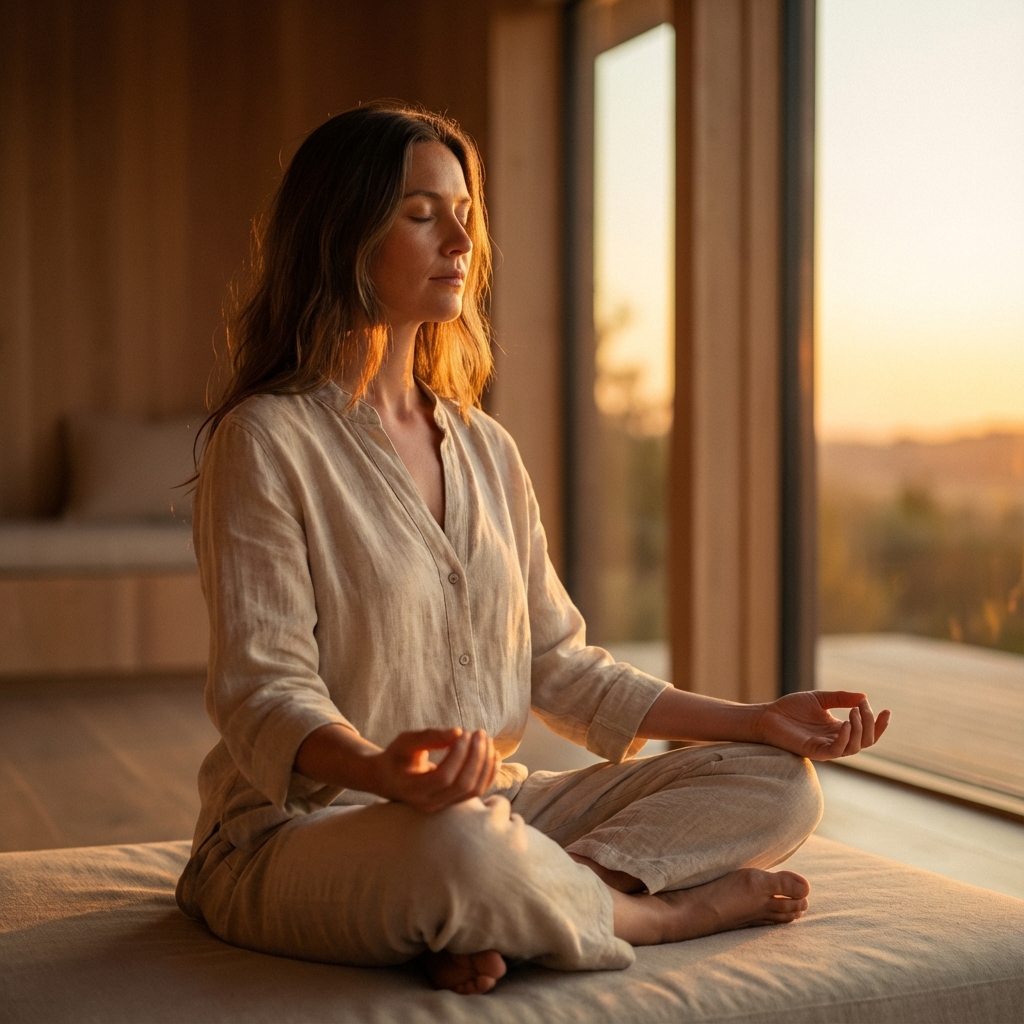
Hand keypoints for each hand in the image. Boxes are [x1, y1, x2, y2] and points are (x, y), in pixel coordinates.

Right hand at [367, 727, 498, 812]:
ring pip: (473, 790)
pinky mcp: (453, 803)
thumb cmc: (397, 756)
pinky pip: (477, 792)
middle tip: (479, 732)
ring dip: (485, 764)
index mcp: (412, 789)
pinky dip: (489, 773)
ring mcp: (442, 807)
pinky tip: (494, 754)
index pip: (444, 777)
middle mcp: (428, 803)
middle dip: (476, 756)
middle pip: (462, 785)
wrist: (390, 778)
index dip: (458, 754)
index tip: (464, 732)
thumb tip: (458, 731)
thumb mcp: (405, 741)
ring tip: (487, 740)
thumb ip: (429, 737)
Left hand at [753, 691, 890, 760]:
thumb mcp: (820, 699)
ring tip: (855, 713)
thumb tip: (864, 697)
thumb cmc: (791, 708)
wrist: (767, 716)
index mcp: (839, 730)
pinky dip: (844, 738)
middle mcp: (835, 741)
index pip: (866, 733)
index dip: (879, 725)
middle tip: (863, 707)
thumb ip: (841, 698)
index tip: (887, 711)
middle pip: (865, 741)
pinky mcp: (814, 751)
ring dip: (859, 730)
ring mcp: (826, 748)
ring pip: (854, 747)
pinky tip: (845, 723)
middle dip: (870, 724)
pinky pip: (835, 751)